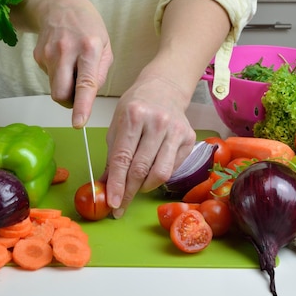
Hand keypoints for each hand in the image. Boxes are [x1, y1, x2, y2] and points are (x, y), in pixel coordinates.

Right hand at [29, 0, 112, 126]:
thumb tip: (88, 97)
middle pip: (61, 93)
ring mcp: (48, 53)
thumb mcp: (105, 45)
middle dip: (69, 103)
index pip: (84, 83)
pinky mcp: (38, 56)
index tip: (78, 122)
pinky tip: (63, 59)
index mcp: (89, 48)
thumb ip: (100, 73)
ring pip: (54, 89)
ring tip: (73, 69)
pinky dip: (58, 76)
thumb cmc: (88, 26)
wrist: (58, 5)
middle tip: (78, 97)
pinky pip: (49, 78)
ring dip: (65, 88)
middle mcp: (66, 50)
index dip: (81, 106)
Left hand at [102, 75, 196, 217]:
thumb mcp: (117, 124)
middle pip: (141, 168)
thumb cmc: (136, 106)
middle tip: (120, 206)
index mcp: (134, 116)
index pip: (123, 158)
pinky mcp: (189, 138)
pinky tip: (151, 174)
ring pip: (160, 173)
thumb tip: (105, 186)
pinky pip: (173, 168)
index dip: (117, 184)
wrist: (164, 88)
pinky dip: (159, 177)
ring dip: (145, 187)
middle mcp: (157, 122)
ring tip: (136, 188)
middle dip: (129, 192)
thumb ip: (112, 156)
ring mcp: (176, 130)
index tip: (112, 204)